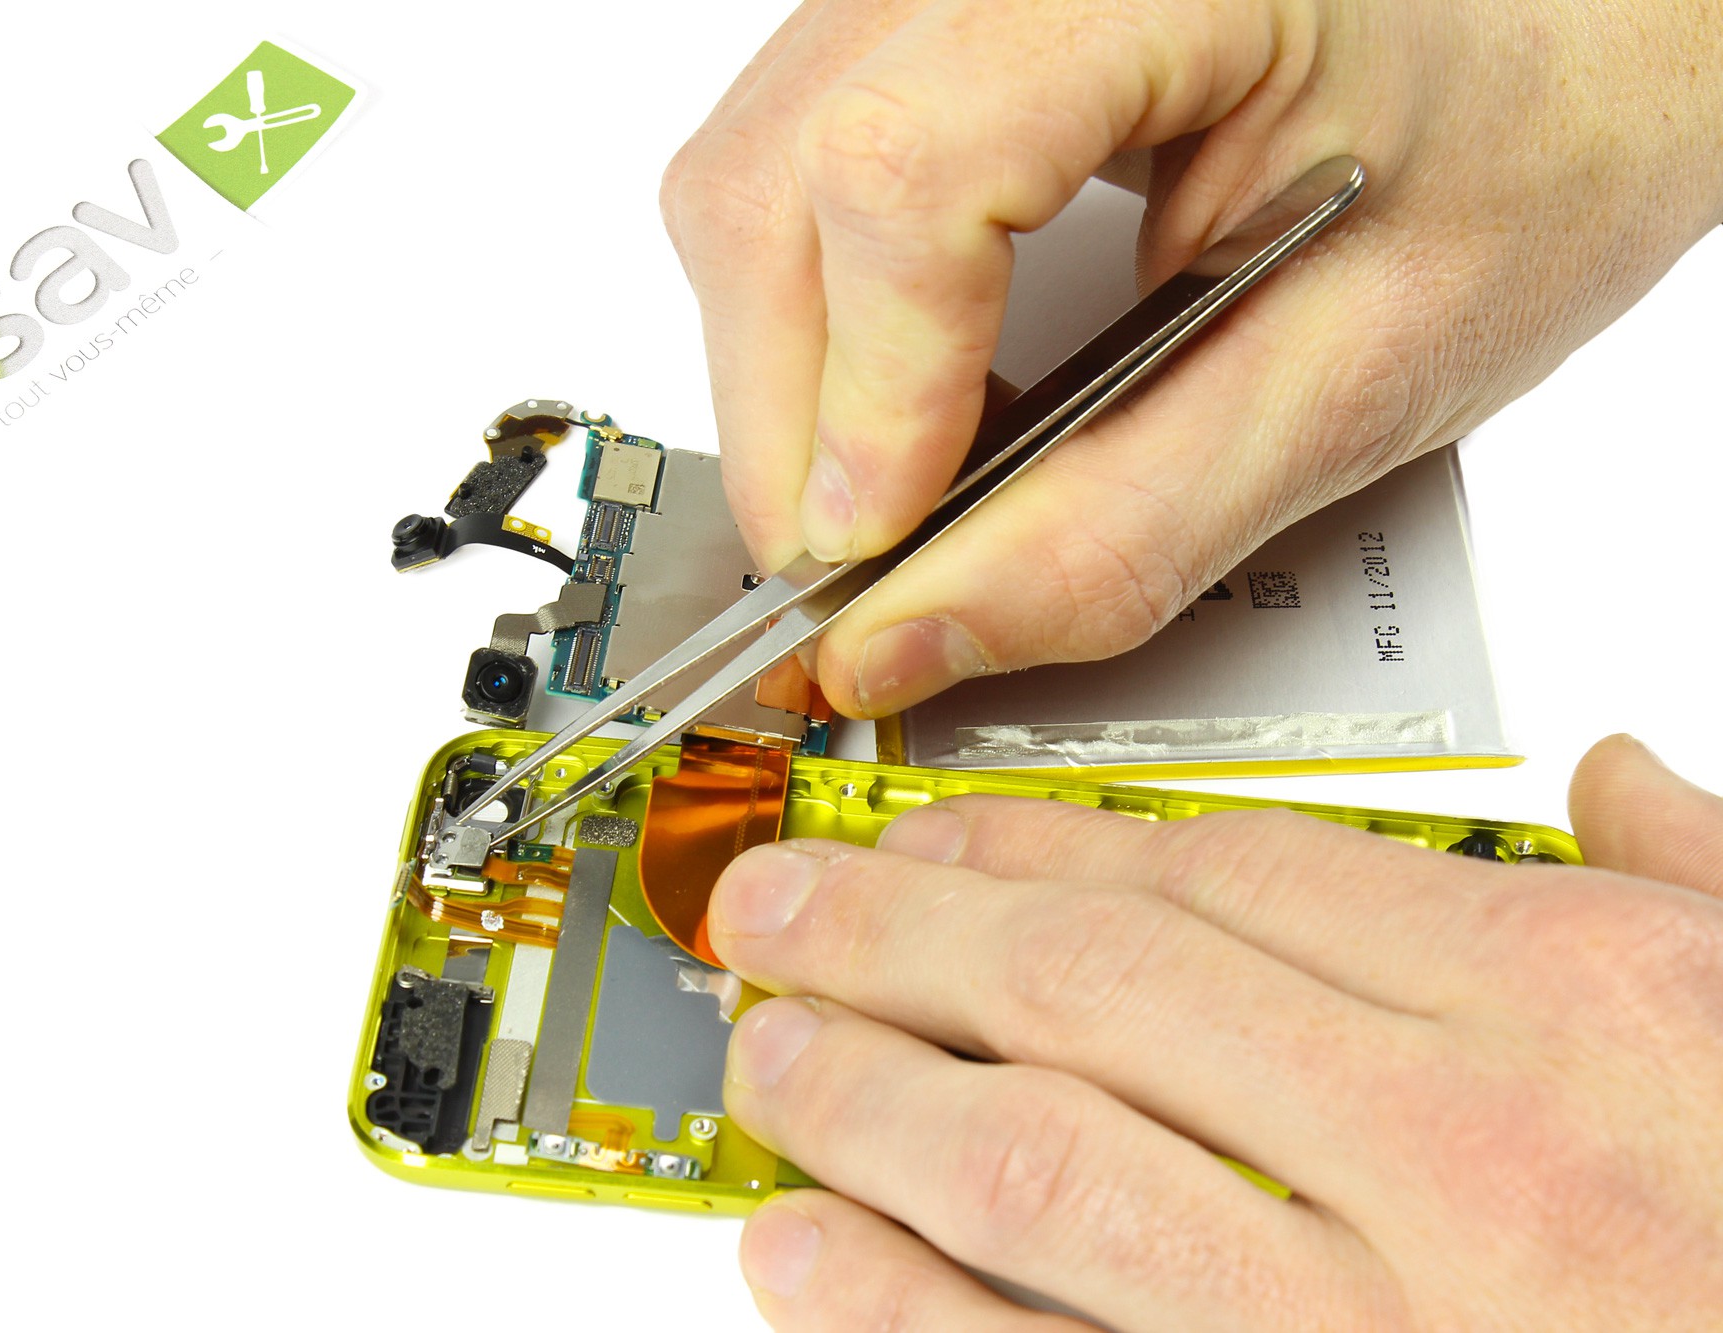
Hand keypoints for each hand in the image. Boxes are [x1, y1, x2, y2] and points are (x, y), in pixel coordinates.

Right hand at [661, 0, 1722, 716]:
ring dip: (799, 384)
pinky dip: (821, 327)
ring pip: (750, 187)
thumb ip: (1125, 529)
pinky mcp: (917, 26)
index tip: (881, 561)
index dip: (872, 392)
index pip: (908, 169)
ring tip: (917, 490)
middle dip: (802, 427)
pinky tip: (918, 398)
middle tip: (876, 580)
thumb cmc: (1516, 155)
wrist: (1557, 47)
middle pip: (777, 187)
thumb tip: (908, 639)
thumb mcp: (1354, 376)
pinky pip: (786, 178)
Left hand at [706, 734, 1722, 1329]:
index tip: (923, 836)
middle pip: (1092, 989)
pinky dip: (900, 1309)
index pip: (1230, 870)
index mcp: (1579, 1010)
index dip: (1032, 843)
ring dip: (862, 1099)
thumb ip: (1700, 888)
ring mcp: (1373, 1330)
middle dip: (893, 934)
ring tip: (765, 1057)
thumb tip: (1615, 777)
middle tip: (776, 910)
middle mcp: (1465, 1155)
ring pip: (1036, 1163)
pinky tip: (805, 1257)